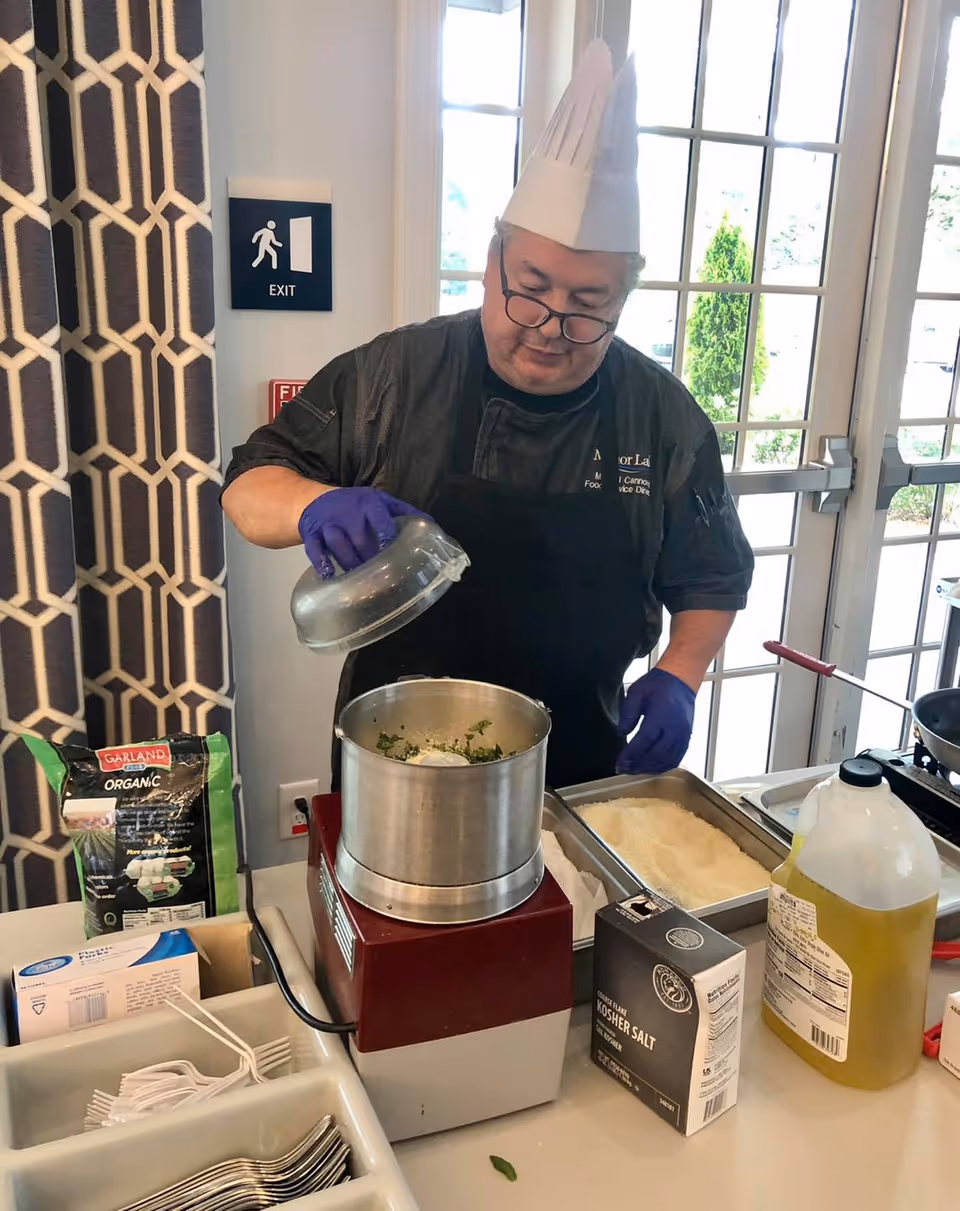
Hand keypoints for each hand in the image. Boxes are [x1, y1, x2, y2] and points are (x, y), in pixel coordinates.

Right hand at [299, 488, 426, 577]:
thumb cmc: (357, 505)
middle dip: (368, 558)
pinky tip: (329, 576)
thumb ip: (405, 512)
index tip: (394, 556)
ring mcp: (328, 522)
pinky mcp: (310, 532)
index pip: (381, 521)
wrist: (317, 500)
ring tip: (357, 577)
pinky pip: (313, 548)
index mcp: (369, 503)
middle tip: (379, 576)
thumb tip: (431, 526)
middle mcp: (348, 511)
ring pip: (337, 543)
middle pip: (359, 538)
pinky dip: (320, 563)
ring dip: (348, 562)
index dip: (387, 538)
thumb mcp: (381, 502)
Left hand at [616, 668, 695, 774]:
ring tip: (634, 770)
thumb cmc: (658, 686)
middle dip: (638, 765)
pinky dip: (662, 767)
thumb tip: (621, 733)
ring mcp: (683, 735)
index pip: (645, 740)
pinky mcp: (687, 738)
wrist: (680, 681)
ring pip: (667, 760)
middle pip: (656, 754)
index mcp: (661, 714)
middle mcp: (675, 727)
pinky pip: (676, 759)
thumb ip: (628, 713)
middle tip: (623, 769)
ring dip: (649, 768)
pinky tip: (650, 767)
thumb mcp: (636, 692)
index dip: (631, 755)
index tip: (619, 763)